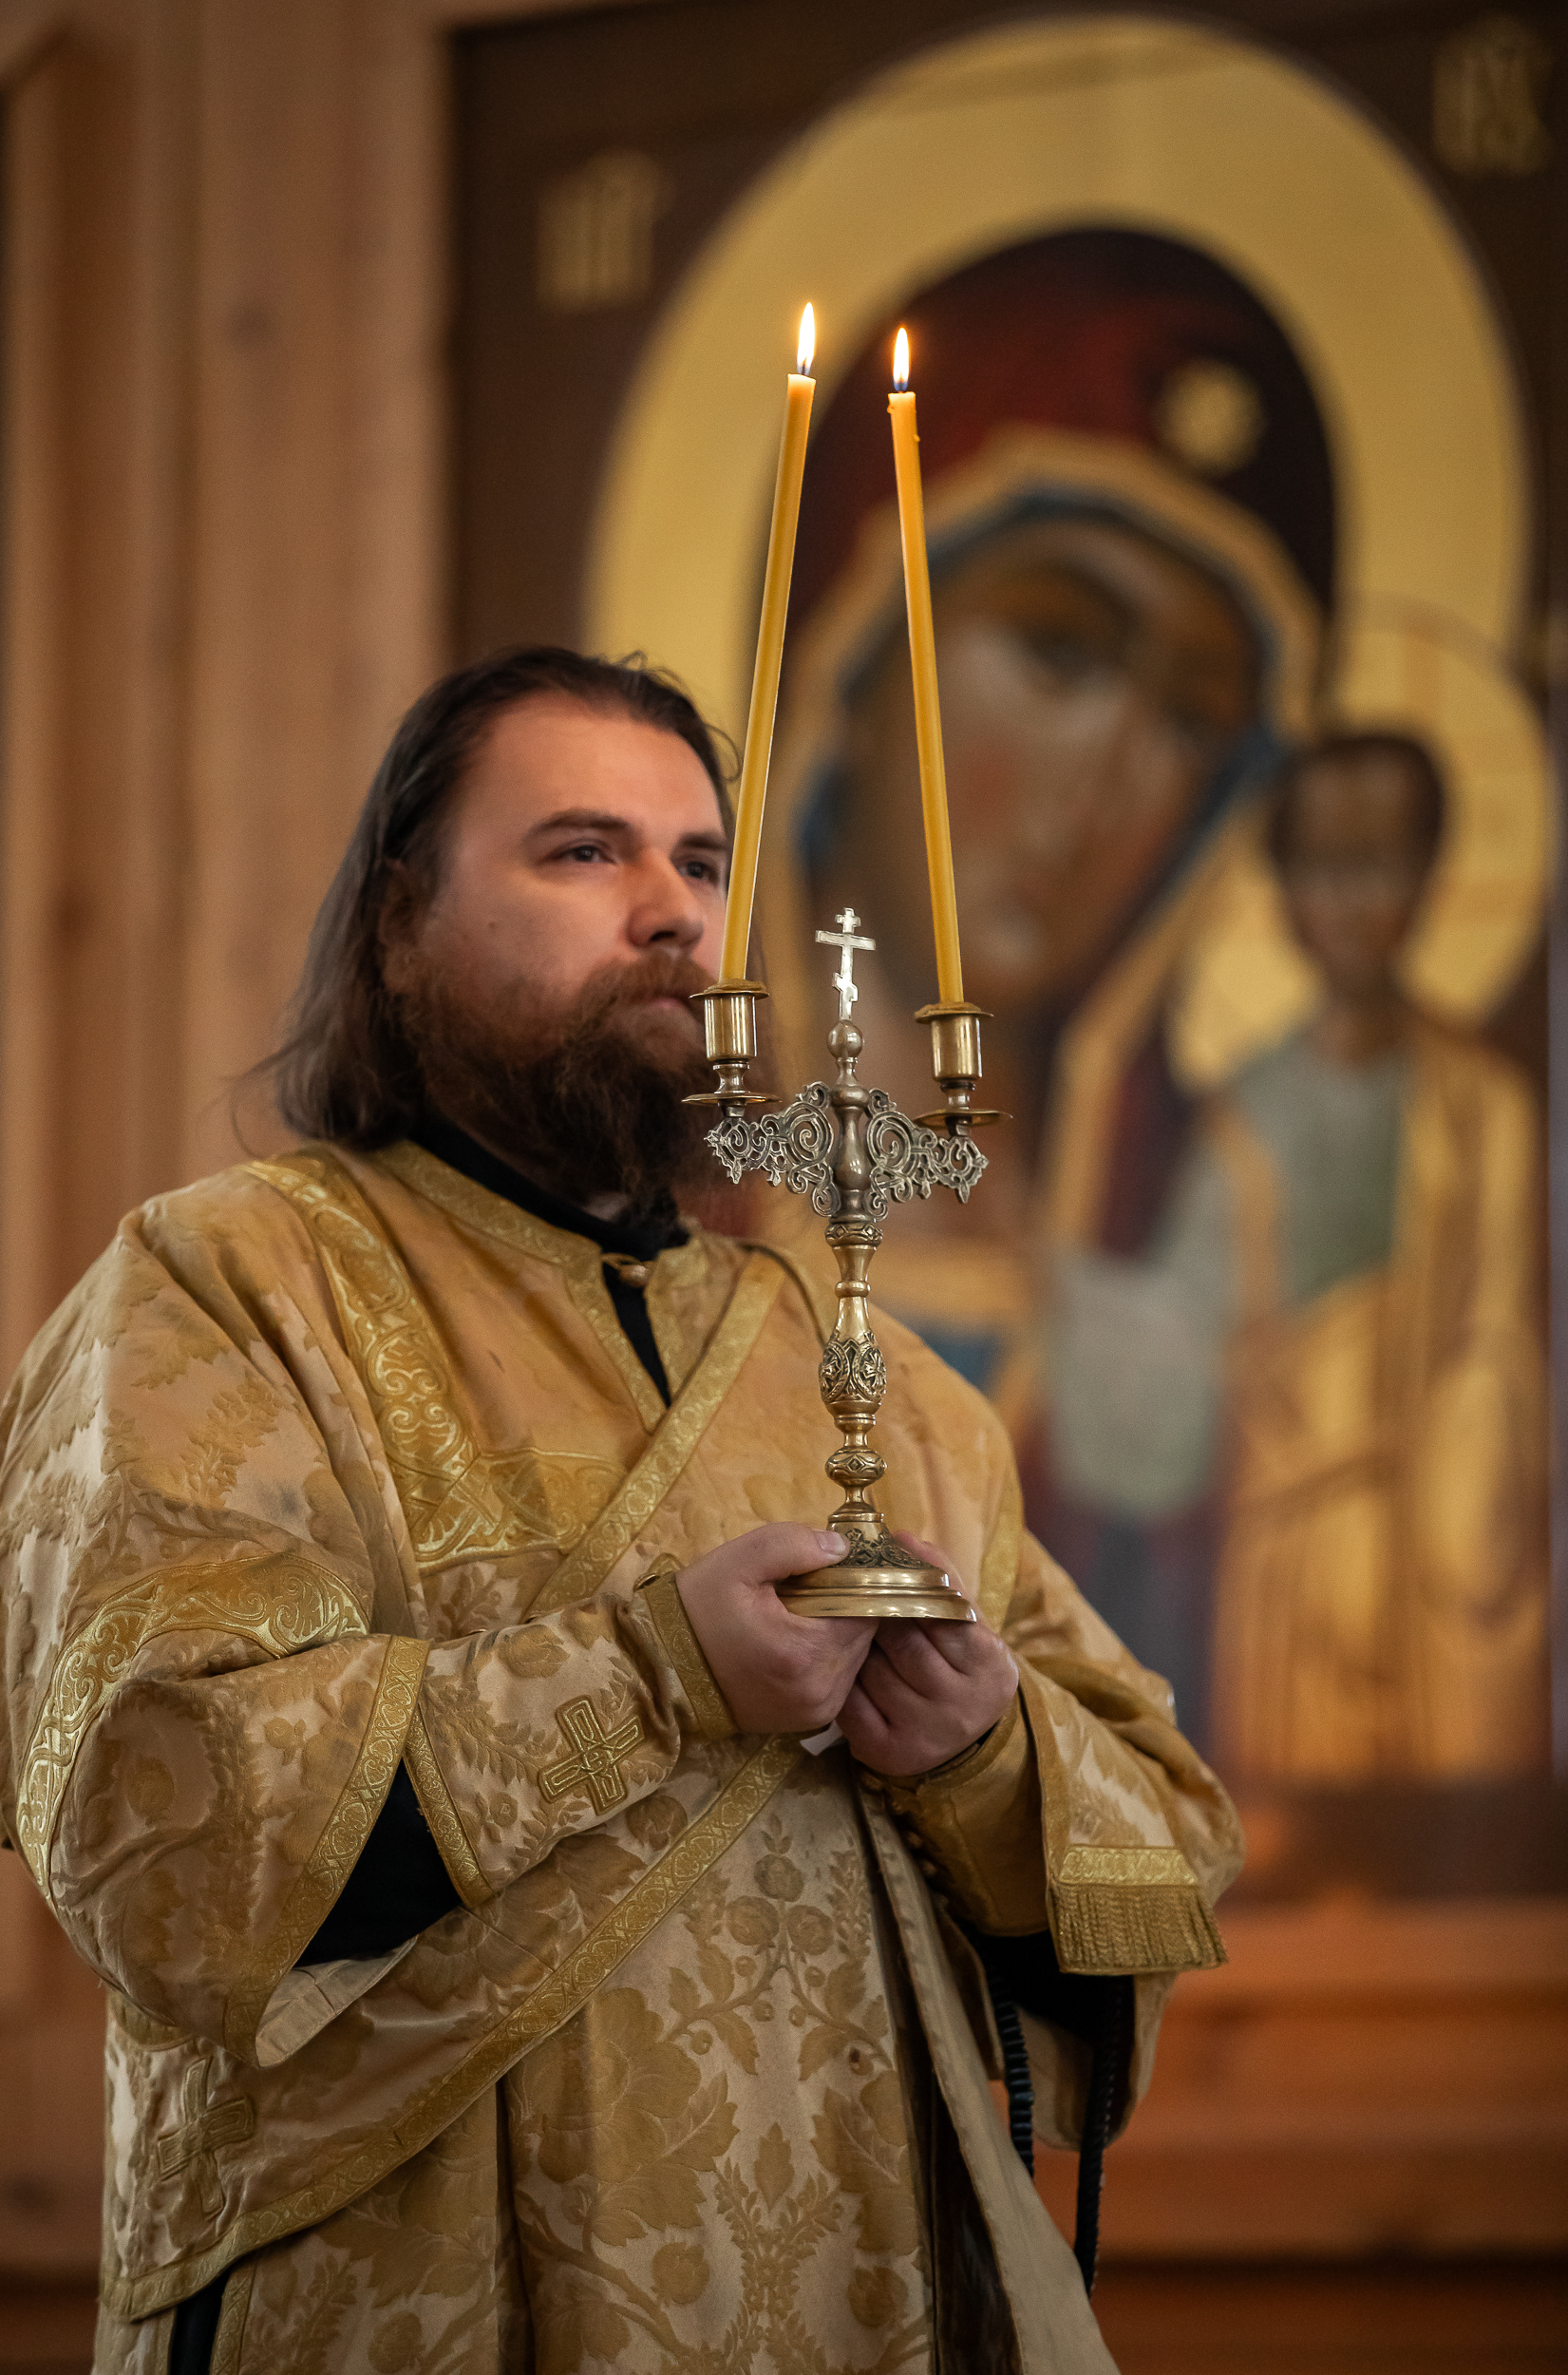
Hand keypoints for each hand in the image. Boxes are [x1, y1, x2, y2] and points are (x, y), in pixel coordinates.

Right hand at [675, 1525, 875, 1735]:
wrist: (660, 1671)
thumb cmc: (697, 1611)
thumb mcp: (737, 1561)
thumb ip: (793, 1545)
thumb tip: (843, 1548)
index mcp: (807, 1651)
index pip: (867, 1608)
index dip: (857, 1580)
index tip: (835, 1565)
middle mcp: (822, 1690)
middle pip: (864, 1635)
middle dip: (846, 1606)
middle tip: (812, 1586)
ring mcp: (816, 1712)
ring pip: (855, 1658)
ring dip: (839, 1632)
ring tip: (802, 1613)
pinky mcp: (807, 1722)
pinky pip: (838, 1680)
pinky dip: (827, 1656)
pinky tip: (797, 1639)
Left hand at [836, 1533, 1017, 1776]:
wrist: (968, 1739)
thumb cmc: (960, 1662)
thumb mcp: (967, 1622)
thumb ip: (940, 1577)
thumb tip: (902, 1536)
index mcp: (989, 1666)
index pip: (942, 1615)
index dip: (909, 1588)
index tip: (885, 1568)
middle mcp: (962, 1705)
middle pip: (902, 1642)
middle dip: (875, 1613)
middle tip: (856, 1592)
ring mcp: (925, 1733)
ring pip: (871, 1669)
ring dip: (854, 1644)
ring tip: (847, 1626)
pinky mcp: (888, 1752)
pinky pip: (850, 1703)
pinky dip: (842, 1678)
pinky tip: (842, 1664)